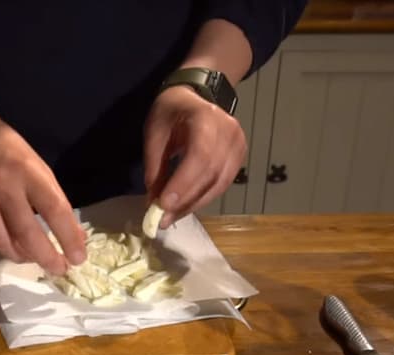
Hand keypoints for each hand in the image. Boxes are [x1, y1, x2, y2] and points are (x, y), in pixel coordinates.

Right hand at [0, 116, 85, 274]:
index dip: (68, 238)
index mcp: (30, 173)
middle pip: (26, 234)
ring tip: (32, 257)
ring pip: (0, 242)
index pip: (55, 211)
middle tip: (58, 270)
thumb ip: (55, 201)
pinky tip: (2, 240)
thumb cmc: (11, 152)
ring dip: (20, 256)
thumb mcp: (39, 168)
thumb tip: (75, 238)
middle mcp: (4, 185)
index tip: (79, 259)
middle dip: (46, 258)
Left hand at [143, 85, 246, 226]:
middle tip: (163, 219)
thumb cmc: (172, 111)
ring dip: (194, 204)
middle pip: (211, 175)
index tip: (164, 205)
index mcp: (206, 118)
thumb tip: (153, 202)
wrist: (197, 95)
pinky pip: (222, 185)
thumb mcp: (155, 133)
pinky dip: (203, 199)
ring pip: (219, 185)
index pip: (200, 156)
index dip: (183, 183)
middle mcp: (229, 132)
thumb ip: (155, 166)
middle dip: (186, 201)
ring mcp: (238, 146)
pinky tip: (186, 207)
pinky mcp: (239, 158)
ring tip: (172, 217)